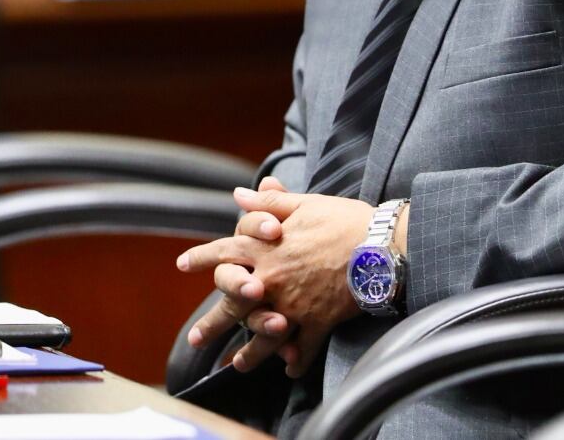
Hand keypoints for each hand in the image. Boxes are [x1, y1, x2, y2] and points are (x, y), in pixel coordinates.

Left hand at [180, 184, 371, 376]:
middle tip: (196, 339)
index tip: (183, 264)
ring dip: (250, 353)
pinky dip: (297, 361)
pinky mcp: (318, 322)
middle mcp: (274, 280)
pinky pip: (304, 348)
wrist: (381, 245)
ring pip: (264, 336)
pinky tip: (291, 369)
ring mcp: (294, 306)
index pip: (224, 252)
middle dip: (212, 324)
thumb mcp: (305, 204)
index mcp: (266, 249)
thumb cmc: (344, 220)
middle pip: (234, 306)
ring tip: (238, 364)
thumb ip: (269, 203)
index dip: (202, 257)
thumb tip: (239, 195)